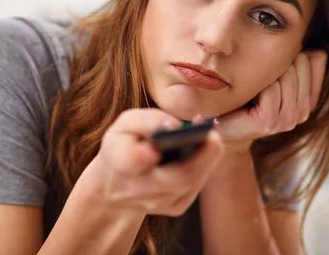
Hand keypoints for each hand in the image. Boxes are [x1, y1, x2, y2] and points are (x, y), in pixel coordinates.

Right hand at [88, 109, 223, 216]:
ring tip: (211, 135)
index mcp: (120, 162)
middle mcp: (138, 189)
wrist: (116, 183)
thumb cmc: (124, 144)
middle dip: (203, 154)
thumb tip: (175, 125)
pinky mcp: (174, 208)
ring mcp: (158, 203)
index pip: (136, 159)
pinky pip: (196, 186)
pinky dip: (205, 166)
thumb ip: (147, 120)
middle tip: (213, 133)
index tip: (172, 130)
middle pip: (179, 177)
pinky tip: (205, 150)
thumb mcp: (126, 124)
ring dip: (207, 157)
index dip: (155, 147)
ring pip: (193, 181)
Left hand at [214, 51, 326, 153]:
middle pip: (301, 63)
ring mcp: (289, 119)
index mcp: (309, 98)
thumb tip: (310, 48)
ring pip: (287, 75)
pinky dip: (257, 86)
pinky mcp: (271, 122)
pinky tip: (248, 96)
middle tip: (259, 77)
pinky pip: (271, 89)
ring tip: (253, 87)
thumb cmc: (248, 95)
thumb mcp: (274, 75)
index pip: (316, 58)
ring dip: (264, 74)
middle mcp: (304, 111)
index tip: (273, 66)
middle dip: (277, 63)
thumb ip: (295, 62)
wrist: (225, 126)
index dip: (291, 54)